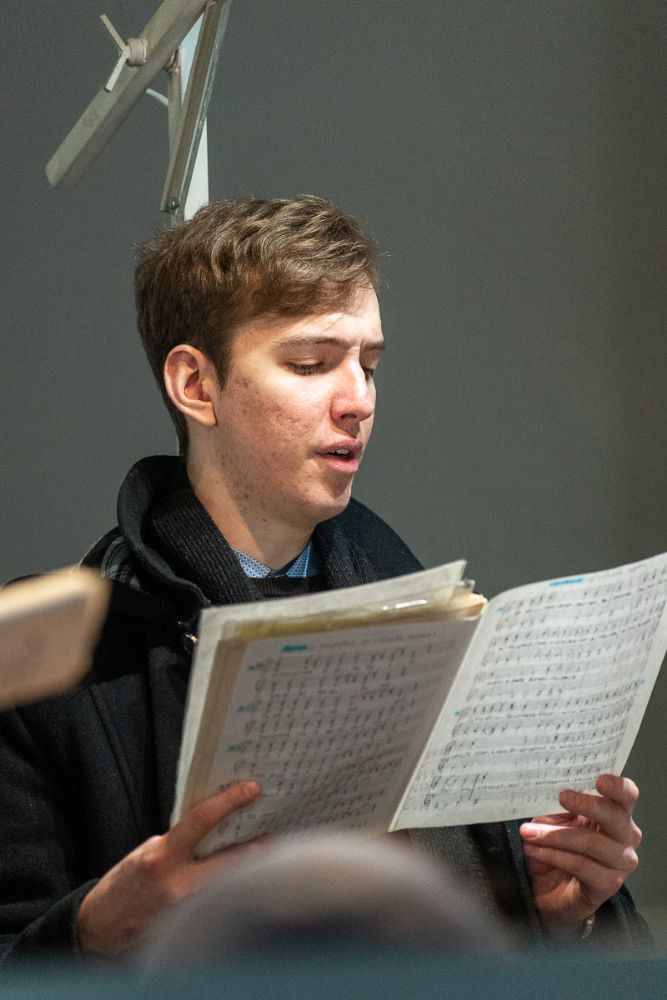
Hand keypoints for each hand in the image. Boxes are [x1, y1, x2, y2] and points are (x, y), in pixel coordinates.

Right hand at [76, 781, 261, 955]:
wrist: (99, 929)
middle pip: (233, 860)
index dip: (230, 801)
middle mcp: (177, 885)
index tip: (252, 789)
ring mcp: (187, 911)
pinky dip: (235, 893)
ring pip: (233, 885)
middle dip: (259, 846)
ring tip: (265, 858)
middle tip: (275, 832)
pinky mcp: (192, 930)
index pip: (202, 820)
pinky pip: (223, 906)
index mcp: (161, 857)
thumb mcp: (147, 852)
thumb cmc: (124, 885)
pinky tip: (245, 885)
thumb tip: (214, 826)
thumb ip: (179, 840)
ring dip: (250, 872)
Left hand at [519, 774, 641, 928]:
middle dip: (588, 805)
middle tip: (563, 797)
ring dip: (556, 836)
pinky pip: (581, 866)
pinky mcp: (609, 884)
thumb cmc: (557, 845)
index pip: (626, 795)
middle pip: (615, 816)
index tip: (600, 780)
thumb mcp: (554, 818)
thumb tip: (551, 786)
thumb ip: (558, 803)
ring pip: (592, 842)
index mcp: (616, 812)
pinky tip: (534, 850)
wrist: (550, 887)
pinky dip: (554, 856)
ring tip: (529, 833)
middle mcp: (626, 835)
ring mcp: (621, 861)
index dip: (617, 786)